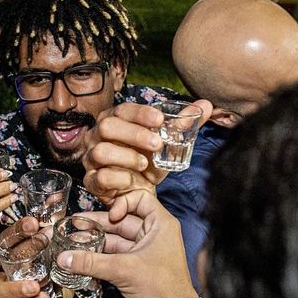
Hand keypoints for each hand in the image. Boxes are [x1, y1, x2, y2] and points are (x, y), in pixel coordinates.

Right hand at [57, 190, 198, 297]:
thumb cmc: (160, 287)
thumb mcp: (124, 270)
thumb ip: (91, 262)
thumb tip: (63, 257)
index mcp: (160, 225)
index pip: (140, 199)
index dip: (122, 204)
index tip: (110, 217)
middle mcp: (153, 234)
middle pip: (121, 221)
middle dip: (98, 225)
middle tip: (74, 227)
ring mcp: (143, 251)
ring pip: (115, 240)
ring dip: (95, 242)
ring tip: (72, 243)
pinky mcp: (134, 267)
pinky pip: (113, 256)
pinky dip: (99, 257)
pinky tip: (80, 259)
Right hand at [82, 101, 212, 204]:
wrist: (138, 193)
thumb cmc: (148, 162)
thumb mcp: (166, 143)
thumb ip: (183, 124)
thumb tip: (206, 105)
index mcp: (115, 120)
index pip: (123, 109)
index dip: (140, 113)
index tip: (160, 119)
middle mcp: (98, 136)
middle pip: (107, 126)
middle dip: (134, 134)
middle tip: (157, 144)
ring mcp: (91, 158)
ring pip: (101, 151)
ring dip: (127, 157)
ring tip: (145, 164)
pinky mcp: (91, 180)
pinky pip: (99, 177)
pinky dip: (119, 178)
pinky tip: (132, 180)